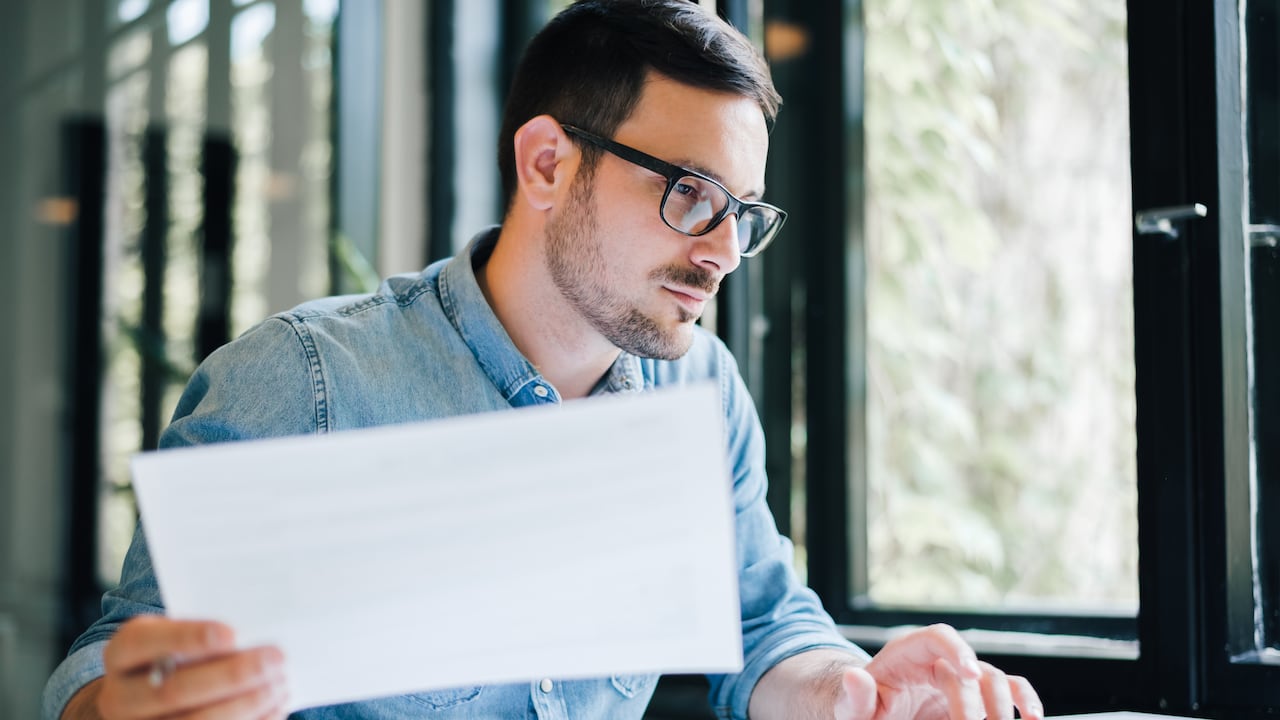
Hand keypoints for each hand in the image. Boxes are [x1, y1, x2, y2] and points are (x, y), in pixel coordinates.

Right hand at [84, 615, 287, 719]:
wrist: (146, 699)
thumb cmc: (176, 655)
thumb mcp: (177, 635)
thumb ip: (205, 633)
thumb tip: (256, 629)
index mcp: (121, 654)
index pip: (143, 642)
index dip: (187, 638)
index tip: (231, 633)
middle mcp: (120, 697)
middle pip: (173, 691)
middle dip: (230, 676)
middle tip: (274, 659)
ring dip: (244, 705)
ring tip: (279, 685)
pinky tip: (275, 707)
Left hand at [833, 624, 1042, 719]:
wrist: (876, 713)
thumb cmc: (861, 706)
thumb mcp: (850, 706)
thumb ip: (855, 695)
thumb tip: (853, 674)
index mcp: (908, 653)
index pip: (938, 636)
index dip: (958, 650)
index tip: (970, 673)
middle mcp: (940, 660)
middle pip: (970, 669)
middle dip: (976, 703)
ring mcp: (962, 677)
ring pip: (996, 679)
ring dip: (1004, 705)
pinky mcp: (977, 696)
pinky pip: (1010, 691)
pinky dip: (1025, 702)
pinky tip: (1033, 719)